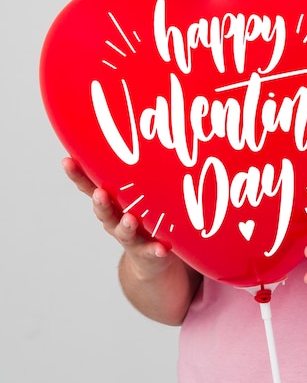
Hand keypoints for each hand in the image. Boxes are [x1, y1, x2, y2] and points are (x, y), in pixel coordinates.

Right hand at [62, 158, 174, 279]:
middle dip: (101, 202)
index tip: (67, 160)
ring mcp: (132, 237)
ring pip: (124, 232)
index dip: (77, 175)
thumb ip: (138, 168)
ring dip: (126, 225)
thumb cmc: (145, 214)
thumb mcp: (138, 191)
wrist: (152, 258)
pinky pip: (152, 251)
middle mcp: (117, 219)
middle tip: (100, 193)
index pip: (90, 186)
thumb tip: (146, 125)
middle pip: (104, 210)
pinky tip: (163, 248)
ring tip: (130, 219)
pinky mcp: (149, 253)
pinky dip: (156, 250)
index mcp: (112, 201)